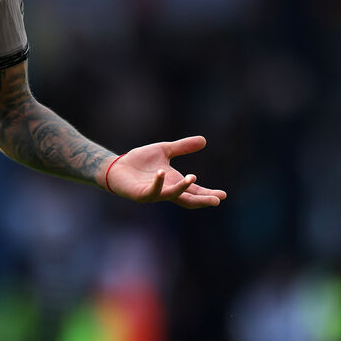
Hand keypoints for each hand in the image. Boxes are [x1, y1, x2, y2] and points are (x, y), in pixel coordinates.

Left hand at [104, 136, 226, 208]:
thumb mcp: (164, 150)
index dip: (208, 194)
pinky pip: (151, 191)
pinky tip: (161, 172)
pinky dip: (157, 182)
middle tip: (217, 200)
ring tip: (192, 178)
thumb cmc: (140, 161)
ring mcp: (154, 194)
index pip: (195, 191)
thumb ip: (183, 147)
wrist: (117, 167)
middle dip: (202, 200)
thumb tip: (204, 140)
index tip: (223, 195)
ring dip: (182, 188)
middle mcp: (166, 191)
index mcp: (174, 182)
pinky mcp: (141, 194)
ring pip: (171, 195)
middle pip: (188, 199)